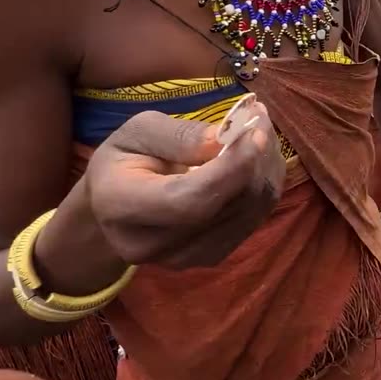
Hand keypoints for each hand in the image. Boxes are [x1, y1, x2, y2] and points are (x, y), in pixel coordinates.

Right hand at [83, 105, 285, 267]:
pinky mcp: (209, 258)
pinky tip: (257, 159)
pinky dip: (263, 186)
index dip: (230, 169)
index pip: (187, 199)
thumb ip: (179, 137)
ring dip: (264, 170)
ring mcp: (183, 259)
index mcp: (120, 205)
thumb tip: (225, 140)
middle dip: (254, 161)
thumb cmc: (125, 160)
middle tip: (262, 121)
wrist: (115, 208)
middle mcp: (151, 244)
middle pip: (223, 208)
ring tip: (259, 133)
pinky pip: (252, 221)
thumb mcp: (138, 132)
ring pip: (247, 214)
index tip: (255, 132)